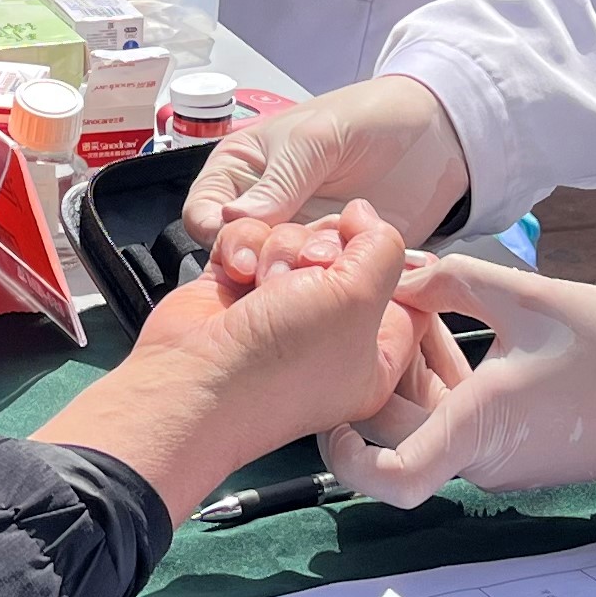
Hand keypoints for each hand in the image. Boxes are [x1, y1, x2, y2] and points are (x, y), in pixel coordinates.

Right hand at [38, 200, 415, 522]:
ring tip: (264, 282)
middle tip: (310, 271)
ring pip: (296, 240)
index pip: (402, 291)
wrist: (193, 379)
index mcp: (374, 354)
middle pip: (346, 253)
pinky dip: (242, 249)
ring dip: (279, 249)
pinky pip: (252, 241)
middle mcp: (329, 332)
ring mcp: (281, 310)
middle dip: (324, 250)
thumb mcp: (358, 299)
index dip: (388, 260)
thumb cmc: (278, 365)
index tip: (371, 249)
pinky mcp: (238, 291)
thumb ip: (381, 247)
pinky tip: (236, 274)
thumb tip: (367, 216)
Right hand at [180, 72, 472, 258]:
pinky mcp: (332, 262)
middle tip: (294, 268)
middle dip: (264, 262)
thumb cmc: (368, 116)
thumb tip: (233, 220)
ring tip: (333, 266)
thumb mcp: (316, 139)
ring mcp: (298, 237)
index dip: (219, 235)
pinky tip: (355, 275)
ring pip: (278, 275)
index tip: (242, 253)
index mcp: (242, 171)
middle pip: (239, 252)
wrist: (434, 131)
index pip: (205, 213)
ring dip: (302, 277)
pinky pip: (321, 285)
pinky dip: (335, 286)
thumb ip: (279, 181)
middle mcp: (264, 209)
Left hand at [315, 249, 595, 512]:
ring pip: (422, 418)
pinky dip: (439, 376)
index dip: (346, 459)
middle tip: (380, 305)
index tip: (331, 415)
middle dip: (377, 367)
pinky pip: (452, 417)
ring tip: (418, 300)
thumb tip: (397, 270)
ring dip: (409, 365)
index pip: (394, 478)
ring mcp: (494, 457)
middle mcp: (480, 456)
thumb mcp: (530, 297)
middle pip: (394, 426)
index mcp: (480, 428)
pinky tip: (445, 323)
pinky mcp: (508, 448)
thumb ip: (453, 280)